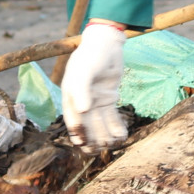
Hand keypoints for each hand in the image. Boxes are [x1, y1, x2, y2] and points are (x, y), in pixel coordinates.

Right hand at [60, 22, 127, 147]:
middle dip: (93, 138)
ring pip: (100, 124)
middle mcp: (82, 101)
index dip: (77, 132)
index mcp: (70, 96)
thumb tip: (82, 110)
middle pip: (87, 125)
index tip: (83, 144)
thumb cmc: (91, 55)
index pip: (73, 119)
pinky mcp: (109, 99)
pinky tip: (122, 136)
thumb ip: (82, 90)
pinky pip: (112, 117)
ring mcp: (96, 101)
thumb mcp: (84, 70)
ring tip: (113, 145)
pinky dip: (116, 127)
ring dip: (105, 136)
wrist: (107, 43)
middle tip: (99, 150)